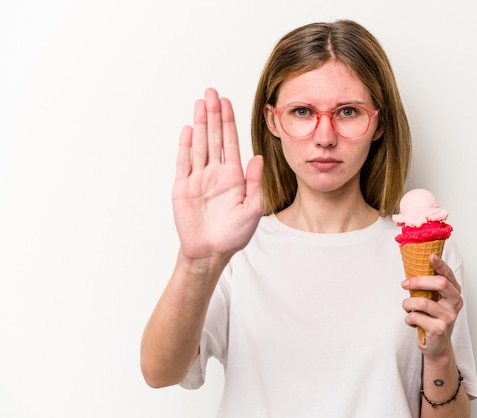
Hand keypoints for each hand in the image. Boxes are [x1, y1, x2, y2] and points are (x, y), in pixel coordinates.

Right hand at [172, 88, 263, 264]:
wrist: (210, 252)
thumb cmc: (234, 235)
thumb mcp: (252, 208)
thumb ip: (255, 182)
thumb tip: (257, 157)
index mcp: (233, 176)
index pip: (230, 142)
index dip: (228, 121)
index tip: (226, 102)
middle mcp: (215, 173)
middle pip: (214, 137)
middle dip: (213, 114)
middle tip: (211, 92)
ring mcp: (198, 178)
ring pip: (199, 144)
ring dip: (200, 124)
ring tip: (200, 103)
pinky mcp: (183, 187)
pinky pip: (184, 162)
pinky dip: (185, 145)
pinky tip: (188, 129)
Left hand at [401, 254, 463, 358]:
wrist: (436, 345)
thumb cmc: (432, 318)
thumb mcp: (434, 300)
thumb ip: (428, 286)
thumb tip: (413, 266)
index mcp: (454, 292)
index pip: (448, 275)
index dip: (440, 264)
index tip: (430, 255)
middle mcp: (455, 303)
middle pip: (440, 283)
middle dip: (418, 281)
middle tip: (404, 284)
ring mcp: (448, 317)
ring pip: (422, 302)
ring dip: (408, 304)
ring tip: (407, 307)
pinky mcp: (439, 329)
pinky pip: (416, 317)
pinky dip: (408, 318)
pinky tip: (412, 321)